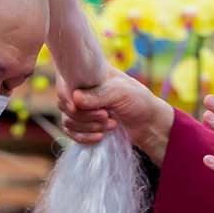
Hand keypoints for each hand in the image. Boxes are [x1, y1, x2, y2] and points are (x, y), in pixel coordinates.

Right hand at [59, 71, 173, 165]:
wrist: (148, 124)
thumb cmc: (138, 101)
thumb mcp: (121, 92)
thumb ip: (99, 94)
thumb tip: (75, 98)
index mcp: (89, 74)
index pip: (65, 81)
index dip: (66, 95)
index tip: (75, 107)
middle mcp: (81, 90)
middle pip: (65, 104)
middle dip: (85, 115)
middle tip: (107, 116)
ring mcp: (81, 108)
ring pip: (68, 120)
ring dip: (88, 127)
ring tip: (112, 125)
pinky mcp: (84, 125)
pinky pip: (72, 133)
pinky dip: (84, 137)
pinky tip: (100, 137)